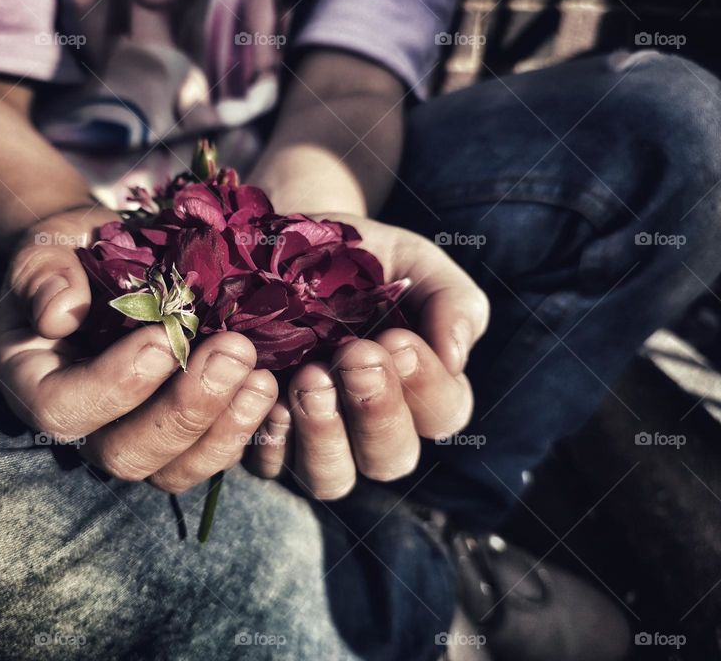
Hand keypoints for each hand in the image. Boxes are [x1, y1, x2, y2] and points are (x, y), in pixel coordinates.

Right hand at [0, 208, 278, 492]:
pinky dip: (246, 431)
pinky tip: (272, 388)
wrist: (108, 258)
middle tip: (234, 351)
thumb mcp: (47, 248)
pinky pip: (211, 457)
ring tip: (261, 376)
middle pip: (126, 454)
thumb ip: (43, 276)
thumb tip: (59, 315)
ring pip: (174, 471)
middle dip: (186, 410)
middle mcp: (84, 428)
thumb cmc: (73, 252)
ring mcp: (134, 437)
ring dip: (224, 430)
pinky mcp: (182, 437)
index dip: (115, 384)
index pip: (64, 410)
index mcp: (36, 386)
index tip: (164, 338)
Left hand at [247, 214, 489, 498]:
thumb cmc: (363, 260)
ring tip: (310, 379)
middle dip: (376, 411)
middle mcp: (370, 429)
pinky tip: (270, 394)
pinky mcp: (264, 436)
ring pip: (331, 478)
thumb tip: (457, 358)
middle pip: (390, 460)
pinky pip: (270, 463)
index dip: (425, 385)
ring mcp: (315, 439)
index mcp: (421, 392)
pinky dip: (270, 438)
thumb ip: (452, 303)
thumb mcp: (416, 264)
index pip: (441, 414)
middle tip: (354, 355)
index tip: (397, 338)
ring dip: (323, 435)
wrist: (284, 242)